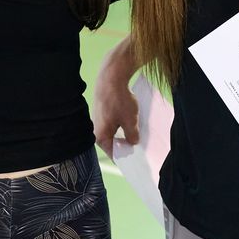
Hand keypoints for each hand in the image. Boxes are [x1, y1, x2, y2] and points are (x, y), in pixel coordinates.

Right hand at [92, 41, 140, 157]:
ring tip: (139, 133)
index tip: (137, 161)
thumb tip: (132, 143)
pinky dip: (123, 123)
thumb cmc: (119, 101)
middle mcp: (97, 130)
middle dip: (127, 144)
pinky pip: (114, 122)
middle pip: (114, 143)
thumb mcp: (130, 121)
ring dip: (126, 132)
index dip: (126, 157)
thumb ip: (132, 136)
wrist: (111, 77)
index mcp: (101, 136)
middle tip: (141, 147)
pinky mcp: (103, 110)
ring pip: (115, 131)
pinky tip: (133, 120)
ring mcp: (100, 119)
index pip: (113, 154)